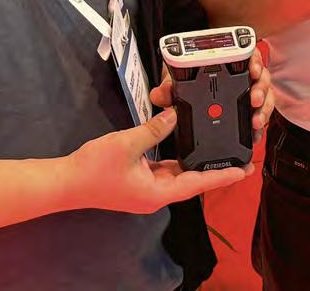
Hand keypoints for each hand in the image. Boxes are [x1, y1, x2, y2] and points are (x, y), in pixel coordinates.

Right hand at [61, 109, 250, 214]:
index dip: (221, 176)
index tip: (243, 171)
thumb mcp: (127, 144)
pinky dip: (179, 159)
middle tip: (238, 158)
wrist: (66, 182)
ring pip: (179, 175)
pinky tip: (189, 146)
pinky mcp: (139, 181)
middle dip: (214, 170)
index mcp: (157, 193)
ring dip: (197, 164)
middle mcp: (156, 194)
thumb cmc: (95, 168)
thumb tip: (174, 115)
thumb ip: (154, 130)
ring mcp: (147, 189)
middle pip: (192, 181)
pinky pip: (165, 169)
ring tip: (220, 151)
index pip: (197, 184)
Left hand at [150, 48, 274, 144]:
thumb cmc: (189, 85)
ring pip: (265, 97)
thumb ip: (170, 88)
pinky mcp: (249, 112)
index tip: (252, 69)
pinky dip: (259, 124)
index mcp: (229, 63)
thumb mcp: (178, 85)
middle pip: (261, 77)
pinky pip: (261, 116)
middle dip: (260, 89)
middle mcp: (243, 77)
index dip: (254, 60)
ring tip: (255, 121)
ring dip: (263, 109)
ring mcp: (248, 95)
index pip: (248, 55)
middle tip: (254, 98)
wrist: (194, 102)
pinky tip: (255, 133)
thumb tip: (159, 95)